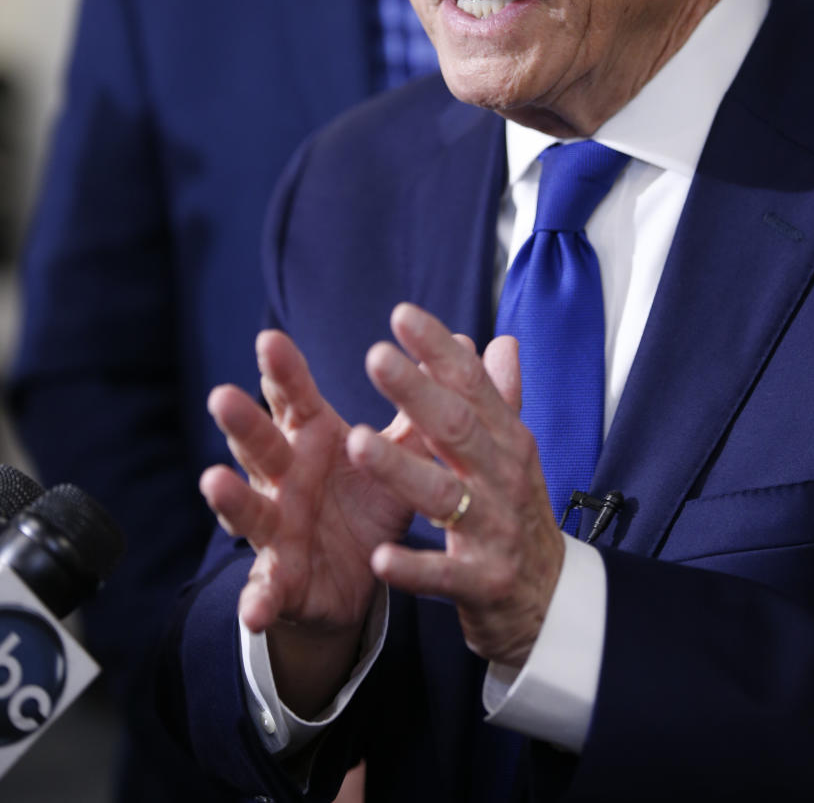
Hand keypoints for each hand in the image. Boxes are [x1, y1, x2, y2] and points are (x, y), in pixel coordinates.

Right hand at [200, 329, 418, 711]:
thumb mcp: (398, 450)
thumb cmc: (370, 498)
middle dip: (242, 423)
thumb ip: (423, 402)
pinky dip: (257, 599)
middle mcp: (284, 478)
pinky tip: (253, 609)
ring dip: (230, 498)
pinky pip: (266, 590)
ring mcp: (277, 528)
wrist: (358, 578)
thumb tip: (465, 342)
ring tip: (213, 482)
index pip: (294, 398)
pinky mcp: (281, 579)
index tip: (269, 338)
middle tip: (222, 395)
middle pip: (260, 444)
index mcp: (311, 439)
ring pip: (250, 509)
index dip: (283, 370)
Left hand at [347, 302, 564, 669]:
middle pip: (457, 428)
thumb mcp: (514, 455)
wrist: (552, 603)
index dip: (439, 350)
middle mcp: (504, 479)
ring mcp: (496, 532)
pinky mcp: (483, 584)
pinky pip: (443, 576)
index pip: (473, 385)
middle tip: (374, 356)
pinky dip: (413, 568)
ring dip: (400, 470)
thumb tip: (503, 341)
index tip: (401, 314)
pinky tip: (380, 557)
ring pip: (445, 496)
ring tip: (357, 443)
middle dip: (416, 392)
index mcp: (507, 442)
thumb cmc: (519, 515)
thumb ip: (500, 399)